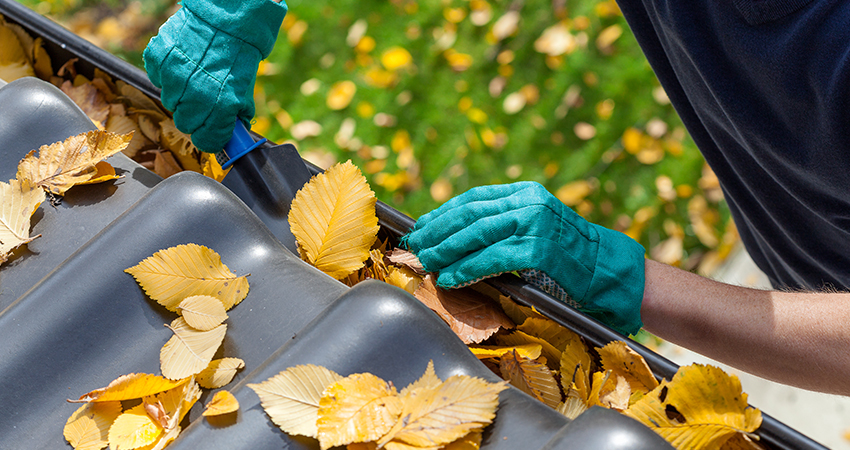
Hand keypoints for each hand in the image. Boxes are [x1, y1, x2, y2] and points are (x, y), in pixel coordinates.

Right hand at [143, 0, 286, 151]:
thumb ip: (235, 116)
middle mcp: (194, 97)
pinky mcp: (158, 61)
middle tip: (204, 100)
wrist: (225, 20)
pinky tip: (183, 64)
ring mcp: (173, 79)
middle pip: (185, 124)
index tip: (211, 132)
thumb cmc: (237, 56)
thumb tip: (233, 136)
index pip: (206, 141)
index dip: (210, 137)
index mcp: (220, 108)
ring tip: (195, 76)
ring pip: (170, 102)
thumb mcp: (244, 91)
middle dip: (195, 116)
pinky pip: (158, 79)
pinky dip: (168, 75)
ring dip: (181, 95)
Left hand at [404, 181, 645, 334]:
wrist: (611, 271)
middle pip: (469, 214)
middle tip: (415, 246)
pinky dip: (467, 269)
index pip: (474, 198)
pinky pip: (492, 259)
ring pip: (476, 234)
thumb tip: (457, 235)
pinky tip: (451, 278)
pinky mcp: (539, 250)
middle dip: (437, 231)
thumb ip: (505, 223)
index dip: (443, 213)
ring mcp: (535, 224)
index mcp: (526, 192)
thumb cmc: (571, 255)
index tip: (422, 226)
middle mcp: (529, 202)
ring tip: (427, 262)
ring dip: (446, 250)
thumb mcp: (538, 225)